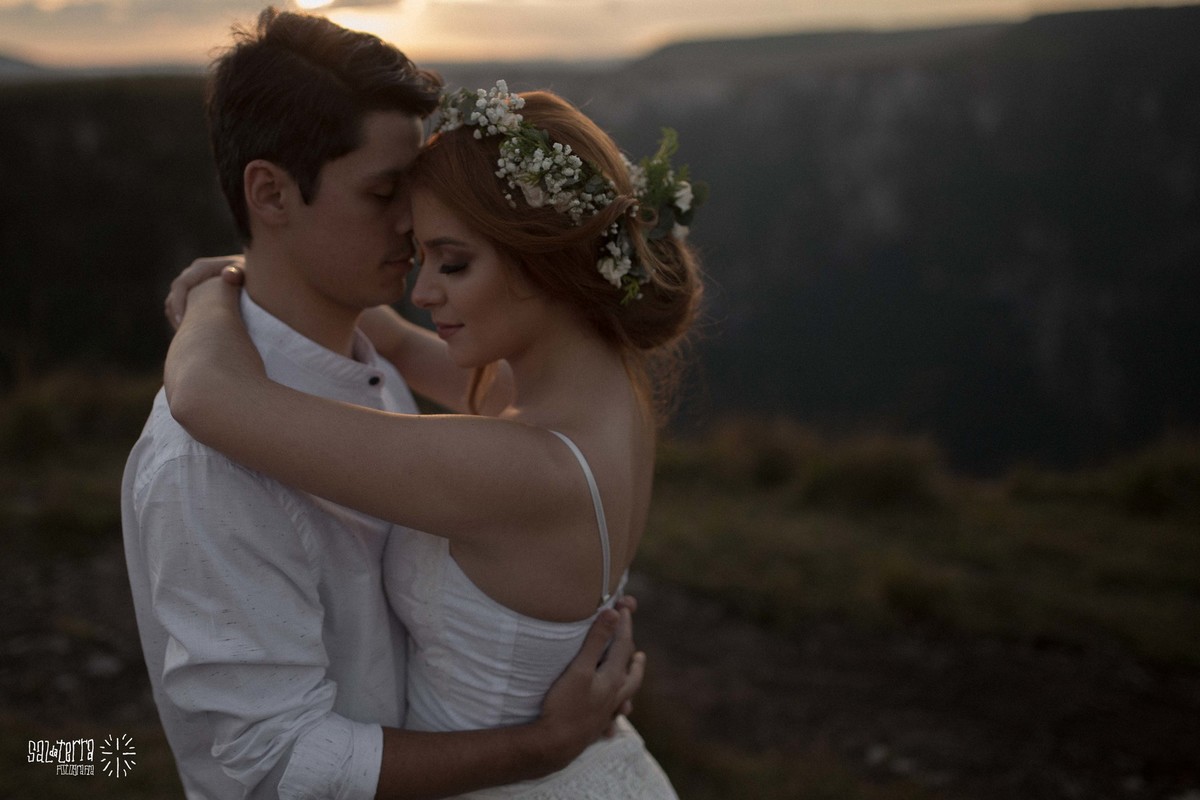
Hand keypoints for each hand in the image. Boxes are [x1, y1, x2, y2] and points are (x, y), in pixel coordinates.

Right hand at [164, 254, 245, 328]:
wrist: (252, 276)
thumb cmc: (250, 275)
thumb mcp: (246, 273)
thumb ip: (238, 273)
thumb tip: (228, 275)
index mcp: (201, 268)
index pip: (181, 285)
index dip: (179, 303)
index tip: (182, 321)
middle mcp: (192, 275)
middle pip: (174, 296)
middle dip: (177, 315)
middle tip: (184, 334)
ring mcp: (191, 286)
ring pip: (173, 304)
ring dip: (178, 320)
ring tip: (188, 337)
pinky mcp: (192, 296)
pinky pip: (180, 310)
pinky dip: (183, 321)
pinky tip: (193, 335)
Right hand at [537, 596, 644, 768]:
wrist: (554, 745)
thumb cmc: (564, 705)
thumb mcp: (579, 669)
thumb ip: (595, 641)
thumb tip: (613, 614)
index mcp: (613, 679)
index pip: (623, 645)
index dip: (623, 624)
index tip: (623, 607)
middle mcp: (615, 696)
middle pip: (631, 672)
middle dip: (632, 654)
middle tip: (636, 646)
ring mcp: (606, 712)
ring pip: (627, 694)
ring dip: (632, 679)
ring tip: (635, 670)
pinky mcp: (595, 726)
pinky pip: (613, 715)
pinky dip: (617, 709)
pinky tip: (615, 713)